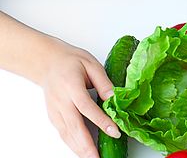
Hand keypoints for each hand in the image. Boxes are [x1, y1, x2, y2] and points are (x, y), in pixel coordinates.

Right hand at [38, 37, 121, 157]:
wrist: (48, 62)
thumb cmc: (70, 60)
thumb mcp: (90, 64)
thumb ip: (103, 81)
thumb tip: (114, 97)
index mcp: (72, 86)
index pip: (87, 107)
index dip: (101, 121)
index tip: (114, 131)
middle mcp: (61, 102)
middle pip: (74, 127)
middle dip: (87, 146)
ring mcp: (55, 111)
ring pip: (67, 135)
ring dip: (80, 150)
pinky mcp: (53, 117)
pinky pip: (63, 134)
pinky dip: (72, 145)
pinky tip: (82, 152)